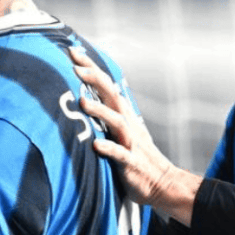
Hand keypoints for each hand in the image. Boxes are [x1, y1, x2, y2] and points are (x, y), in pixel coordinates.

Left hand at [70, 47, 200, 223]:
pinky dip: (109, 148)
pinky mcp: (131, 162)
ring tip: (82, 102)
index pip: (105, 84)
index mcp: (123, 114)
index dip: (91, 67)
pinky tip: (96, 145)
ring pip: (116, 121)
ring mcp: (130, 142)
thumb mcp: (122, 130)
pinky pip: (120, 154)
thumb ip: (110, 111)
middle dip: (94, 79)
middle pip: (111, 95)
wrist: (162, 183)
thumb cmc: (136, 156)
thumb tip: (96, 90)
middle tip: (75, 66)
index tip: (72, 51)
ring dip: (100, 111)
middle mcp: (128, 123)